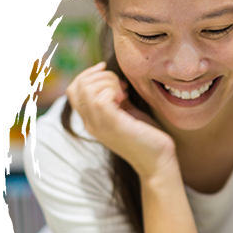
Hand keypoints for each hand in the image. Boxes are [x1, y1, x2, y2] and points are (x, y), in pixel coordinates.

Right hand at [66, 62, 177, 179]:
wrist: (158, 161)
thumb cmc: (147, 136)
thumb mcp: (127, 113)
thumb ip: (117, 99)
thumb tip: (114, 79)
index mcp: (92, 120)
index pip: (73, 90)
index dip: (88, 74)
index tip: (108, 71)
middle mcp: (91, 123)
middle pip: (77, 86)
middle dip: (101, 76)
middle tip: (122, 86)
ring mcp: (99, 125)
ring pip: (87, 88)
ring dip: (108, 81)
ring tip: (125, 92)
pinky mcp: (112, 124)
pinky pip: (100, 97)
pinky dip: (114, 89)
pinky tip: (126, 98)